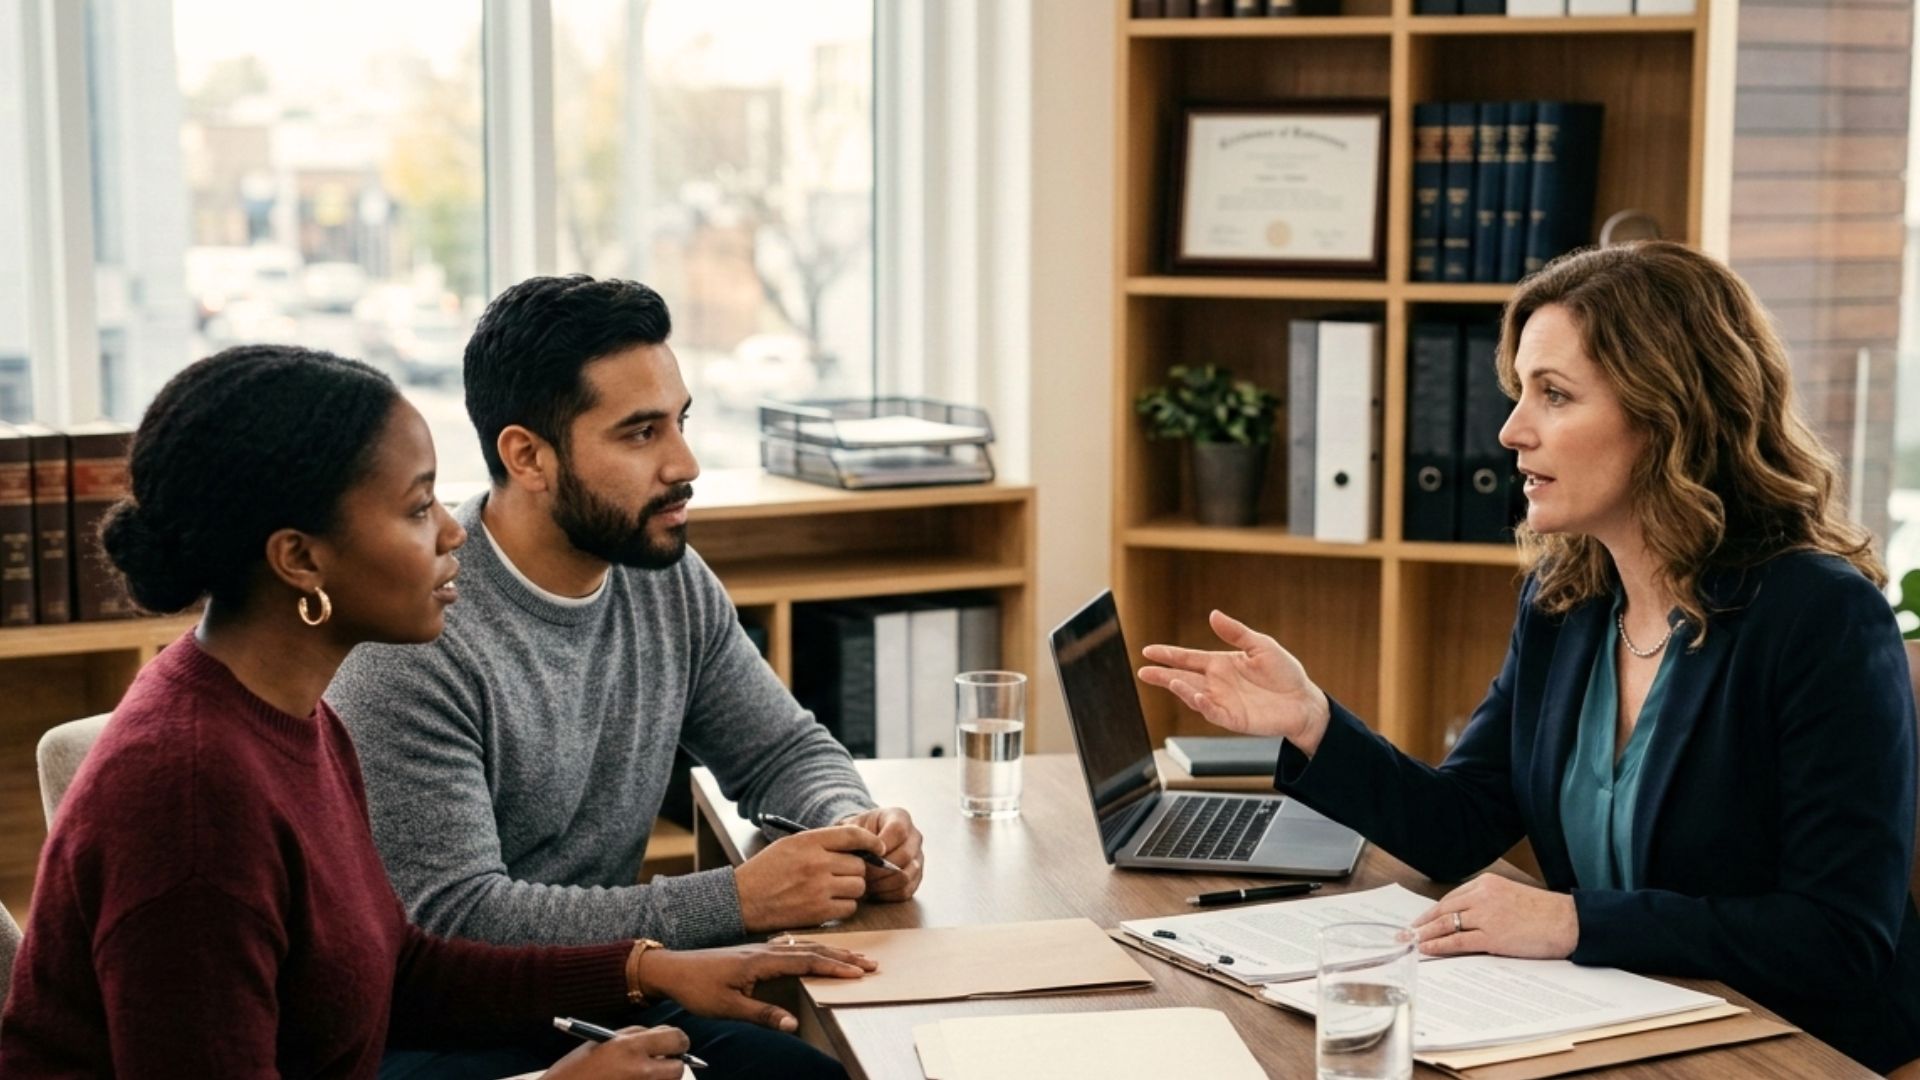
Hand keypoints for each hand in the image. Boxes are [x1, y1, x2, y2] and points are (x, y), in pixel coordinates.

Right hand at [542, 1025, 690, 1079]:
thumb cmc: (575, 1071)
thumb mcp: (603, 1042)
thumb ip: (635, 1036)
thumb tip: (664, 1037)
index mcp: (630, 1047)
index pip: (676, 1039)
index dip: (677, 1041)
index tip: (672, 1045)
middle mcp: (640, 1071)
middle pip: (678, 1068)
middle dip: (673, 1065)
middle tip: (661, 1065)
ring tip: (639, 1077)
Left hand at [637, 941, 875, 1031]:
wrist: (671, 968)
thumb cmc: (696, 987)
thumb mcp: (727, 1006)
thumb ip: (762, 1014)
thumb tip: (792, 1023)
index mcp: (762, 961)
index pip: (808, 962)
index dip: (835, 968)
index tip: (859, 972)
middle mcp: (765, 950)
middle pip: (813, 950)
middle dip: (843, 957)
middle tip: (870, 962)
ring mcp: (760, 949)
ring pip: (804, 947)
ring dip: (831, 952)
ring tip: (853, 956)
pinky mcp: (754, 953)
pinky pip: (791, 947)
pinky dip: (811, 948)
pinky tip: (815, 948)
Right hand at [735, 825, 882, 931]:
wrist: (742, 900)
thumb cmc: (765, 871)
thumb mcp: (790, 845)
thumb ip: (821, 843)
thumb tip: (857, 848)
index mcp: (809, 841)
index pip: (853, 835)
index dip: (871, 841)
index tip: (878, 848)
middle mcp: (817, 863)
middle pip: (859, 865)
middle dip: (856, 871)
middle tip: (843, 875)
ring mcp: (819, 888)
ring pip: (858, 887)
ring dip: (851, 890)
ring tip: (834, 890)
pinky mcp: (819, 911)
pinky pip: (849, 907)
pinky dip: (844, 907)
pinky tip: (829, 903)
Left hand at [835, 806, 924, 900]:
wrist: (867, 842)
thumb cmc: (859, 832)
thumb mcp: (854, 825)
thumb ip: (854, 835)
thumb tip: (859, 855)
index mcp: (900, 817)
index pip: (898, 830)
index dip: (881, 844)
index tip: (865, 853)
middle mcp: (914, 837)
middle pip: (905, 855)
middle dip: (879, 868)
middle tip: (860, 874)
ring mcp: (918, 858)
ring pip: (906, 875)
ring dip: (882, 883)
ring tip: (865, 883)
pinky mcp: (916, 878)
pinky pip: (905, 891)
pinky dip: (887, 894)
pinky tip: (873, 890)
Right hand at [1137, 609, 1333, 754]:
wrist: (1303, 701)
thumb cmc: (1284, 673)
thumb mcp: (1261, 645)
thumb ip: (1236, 632)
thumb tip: (1213, 615)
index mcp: (1220, 664)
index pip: (1188, 659)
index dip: (1168, 655)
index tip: (1148, 650)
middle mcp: (1217, 684)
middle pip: (1183, 678)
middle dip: (1162, 675)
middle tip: (1143, 671)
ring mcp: (1223, 702)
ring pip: (1194, 696)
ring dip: (1180, 689)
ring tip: (1168, 680)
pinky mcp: (1234, 719)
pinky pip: (1214, 713)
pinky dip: (1203, 706)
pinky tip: (1197, 696)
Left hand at [1411, 873, 1578, 959]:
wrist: (1568, 922)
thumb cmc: (1544, 913)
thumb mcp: (1510, 896)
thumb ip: (1486, 903)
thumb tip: (1463, 919)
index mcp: (1486, 883)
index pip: (1450, 898)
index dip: (1431, 913)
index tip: (1419, 922)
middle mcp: (1482, 895)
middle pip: (1443, 910)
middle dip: (1421, 923)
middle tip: (1404, 933)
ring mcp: (1486, 915)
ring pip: (1446, 924)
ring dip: (1425, 935)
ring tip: (1411, 943)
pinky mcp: (1492, 936)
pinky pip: (1458, 941)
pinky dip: (1439, 945)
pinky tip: (1428, 949)